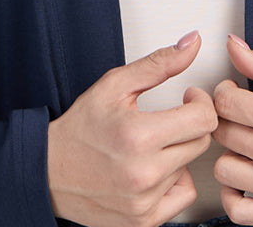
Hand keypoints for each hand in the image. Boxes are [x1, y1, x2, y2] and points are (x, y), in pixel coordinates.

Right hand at [47, 30, 216, 226]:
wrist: (49, 171)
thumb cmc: (80, 127)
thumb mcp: (115, 85)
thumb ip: (159, 64)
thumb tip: (192, 43)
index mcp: (138, 136)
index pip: (203, 119)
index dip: (200, 101)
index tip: (188, 97)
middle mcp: (144, 174)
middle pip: (201, 143)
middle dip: (190, 124)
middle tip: (170, 117)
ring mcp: (145, 202)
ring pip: (190, 167)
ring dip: (178, 152)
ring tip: (151, 144)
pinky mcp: (144, 221)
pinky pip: (183, 195)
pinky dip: (174, 180)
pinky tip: (153, 168)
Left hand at [212, 35, 252, 225]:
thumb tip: (233, 46)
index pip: (228, 103)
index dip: (224, 92)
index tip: (233, 92)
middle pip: (224, 133)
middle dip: (227, 119)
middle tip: (242, 116)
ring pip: (224, 169)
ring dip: (230, 155)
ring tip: (247, 146)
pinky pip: (237, 211)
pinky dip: (233, 195)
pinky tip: (246, 177)